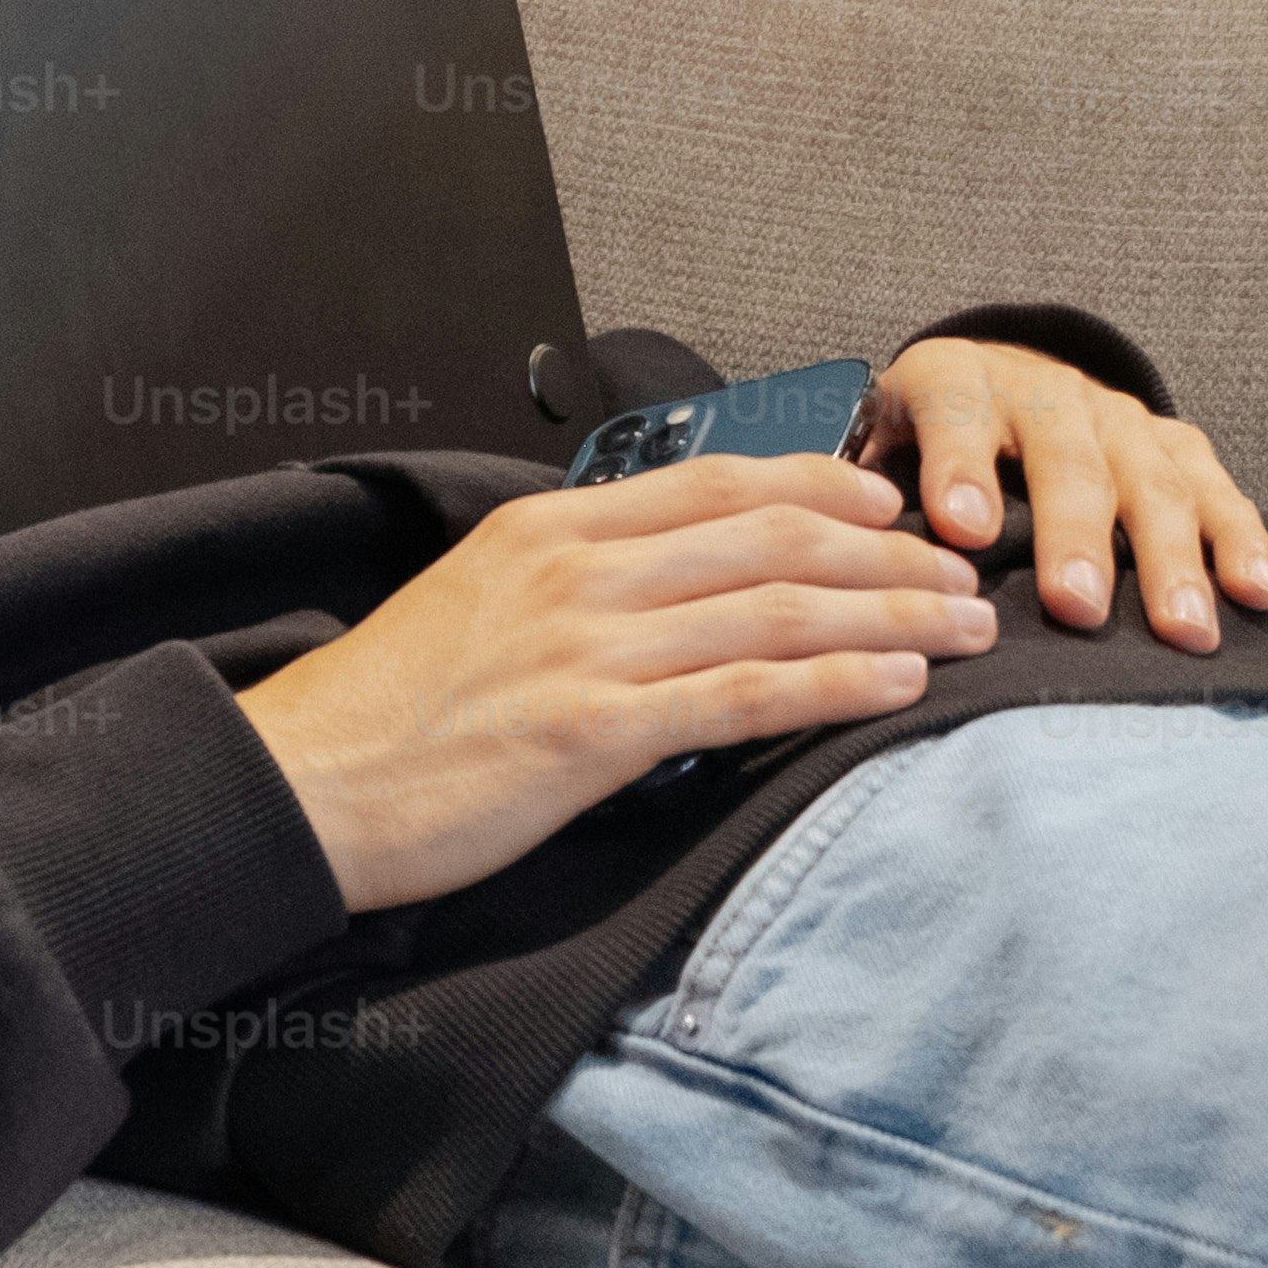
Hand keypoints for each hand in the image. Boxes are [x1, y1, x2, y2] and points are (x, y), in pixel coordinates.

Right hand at [232, 455, 992, 913]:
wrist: (302, 786)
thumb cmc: (386, 717)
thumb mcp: (475, 607)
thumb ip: (570, 585)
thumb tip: (658, 591)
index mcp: (551, 531)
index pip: (720, 480)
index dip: (826, 483)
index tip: (891, 501)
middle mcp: (580, 570)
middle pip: (775, 534)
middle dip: (890, 551)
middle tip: (966, 575)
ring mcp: (590, 647)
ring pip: (781, 607)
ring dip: (893, 614)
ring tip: (966, 630)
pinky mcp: (595, 732)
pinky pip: (748, 695)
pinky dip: (837, 682)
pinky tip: (898, 687)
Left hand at [863, 339, 1267, 648]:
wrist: (987, 387)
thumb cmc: (916, 447)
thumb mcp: (873, 449)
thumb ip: (860, 498)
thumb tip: (850, 571)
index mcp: (955, 382)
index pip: (956, 412)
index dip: (960, 465)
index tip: (961, 528)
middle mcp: (1046, 391)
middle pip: (1067, 458)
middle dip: (1074, 533)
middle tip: (1077, 606)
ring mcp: (1119, 418)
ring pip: (1151, 481)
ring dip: (1170, 558)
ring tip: (1181, 628)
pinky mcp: (1173, 445)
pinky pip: (1216, 489)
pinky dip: (1240, 538)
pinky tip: (1255, 591)